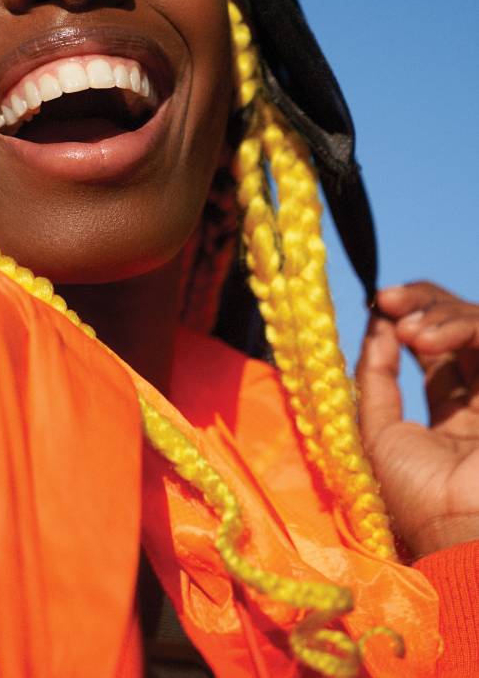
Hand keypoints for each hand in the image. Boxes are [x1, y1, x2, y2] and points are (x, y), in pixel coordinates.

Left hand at [356, 281, 478, 559]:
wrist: (455, 536)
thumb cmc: (415, 499)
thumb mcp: (377, 432)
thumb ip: (375, 377)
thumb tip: (374, 324)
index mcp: (453, 419)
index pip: (437, 348)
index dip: (410, 317)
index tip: (379, 303)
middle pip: (461, 326)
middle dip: (423, 302)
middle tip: (389, 299)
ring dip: (439, 313)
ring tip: (407, 330)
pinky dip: (460, 326)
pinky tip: (423, 339)